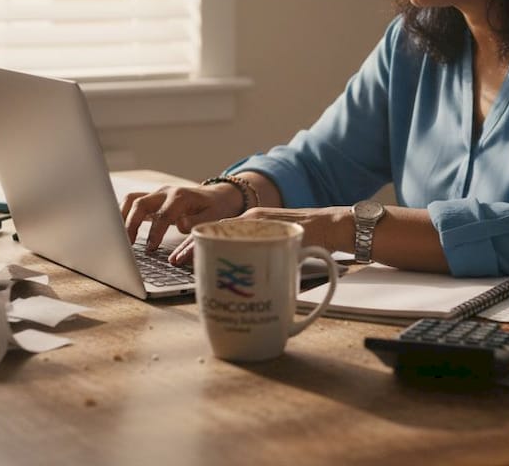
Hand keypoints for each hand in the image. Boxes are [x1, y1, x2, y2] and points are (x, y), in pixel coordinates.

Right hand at [121, 183, 243, 251]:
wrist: (218, 195)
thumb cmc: (216, 208)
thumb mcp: (213, 216)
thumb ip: (197, 222)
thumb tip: (180, 226)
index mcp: (180, 197)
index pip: (162, 215)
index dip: (155, 232)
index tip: (150, 248)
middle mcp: (165, 193)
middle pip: (140, 203)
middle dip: (130, 224)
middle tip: (127, 245)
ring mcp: (157, 194)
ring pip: (132, 200)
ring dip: (122, 216)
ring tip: (117, 237)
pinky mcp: (153, 199)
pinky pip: (132, 202)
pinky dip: (123, 213)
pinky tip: (119, 229)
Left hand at [165, 206, 351, 264]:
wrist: (333, 228)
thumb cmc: (309, 244)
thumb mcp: (279, 253)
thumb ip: (260, 262)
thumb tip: (241, 287)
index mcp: (250, 226)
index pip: (215, 233)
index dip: (195, 245)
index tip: (179, 259)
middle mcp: (249, 221)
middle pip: (212, 232)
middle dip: (190, 247)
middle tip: (175, 261)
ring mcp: (258, 222)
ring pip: (220, 232)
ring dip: (199, 246)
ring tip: (182, 259)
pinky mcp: (268, 226)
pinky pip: (240, 236)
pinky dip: (223, 246)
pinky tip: (211, 256)